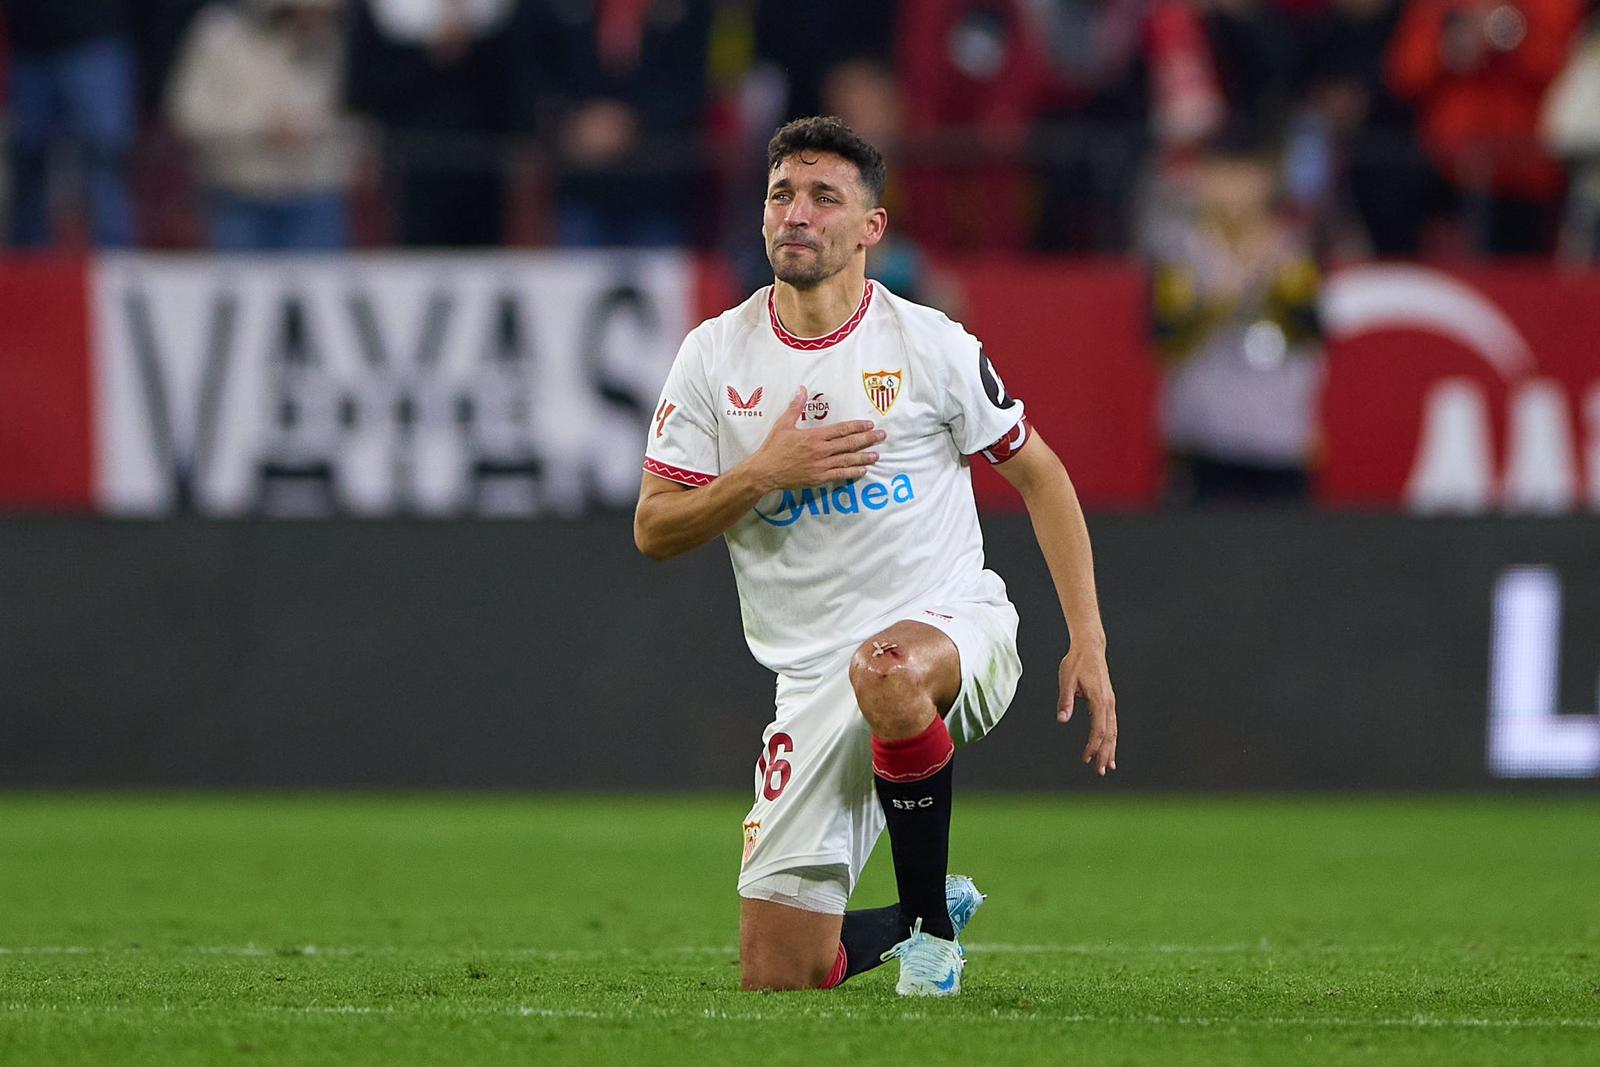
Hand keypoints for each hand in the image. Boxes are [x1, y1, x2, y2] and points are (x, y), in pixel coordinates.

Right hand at [747, 388, 885, 490]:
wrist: (765, 472)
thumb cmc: (773, 448)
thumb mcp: (783, 425)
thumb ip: (795, 407)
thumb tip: (802, 389)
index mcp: (814, 436)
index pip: (841, 430)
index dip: (857, 426)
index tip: (869, 424)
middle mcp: (821, 451)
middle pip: (849, 444)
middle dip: (867, 439)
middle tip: (882, 436)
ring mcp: (821, 466)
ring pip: (847, 460)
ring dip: (864, 457)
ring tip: (877, 455)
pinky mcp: (819, 478)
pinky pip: (839, 475)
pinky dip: (852, 472)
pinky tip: (863, 470)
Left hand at [1058, 642, 1116, 775]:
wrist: (1090, 647)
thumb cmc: (1076, 662)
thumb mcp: (1066, 679)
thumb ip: (1065, 700)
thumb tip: (1062, 719)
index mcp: (1099, 699)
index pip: (1099, 728)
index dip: (1094, 745)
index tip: (1087, 758)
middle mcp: (1108, 703)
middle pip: (1110, 734)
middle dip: (1105, 753)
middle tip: (1100, 771)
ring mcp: (1110, 702)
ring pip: (1113, 731)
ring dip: (1110, 749)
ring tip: (1108, 766)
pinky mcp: (1108, 701)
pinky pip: (1112, 724)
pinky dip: (1111, 738)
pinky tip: (1109, 748)